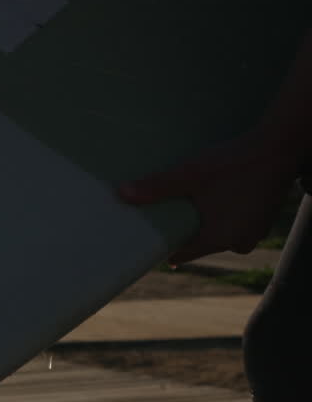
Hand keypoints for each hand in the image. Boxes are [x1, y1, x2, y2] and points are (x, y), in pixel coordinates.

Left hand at [117, 128, 300, 265]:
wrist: (279, 147)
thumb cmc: (233, 164)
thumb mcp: (189, 175)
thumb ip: (156, 187)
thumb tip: (122, 194)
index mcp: (220, 240)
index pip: (184, 254)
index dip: (165, 249)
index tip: (147, 247)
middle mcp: (239, 242)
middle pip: (202, 244)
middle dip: (184, 235)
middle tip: (162, 224)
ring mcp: (254, 230)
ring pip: (220, 233)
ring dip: (204, 224)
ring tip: (185, 211)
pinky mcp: (263, 216)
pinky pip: (235, 223)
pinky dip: (221, 215)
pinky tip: (211, 202)